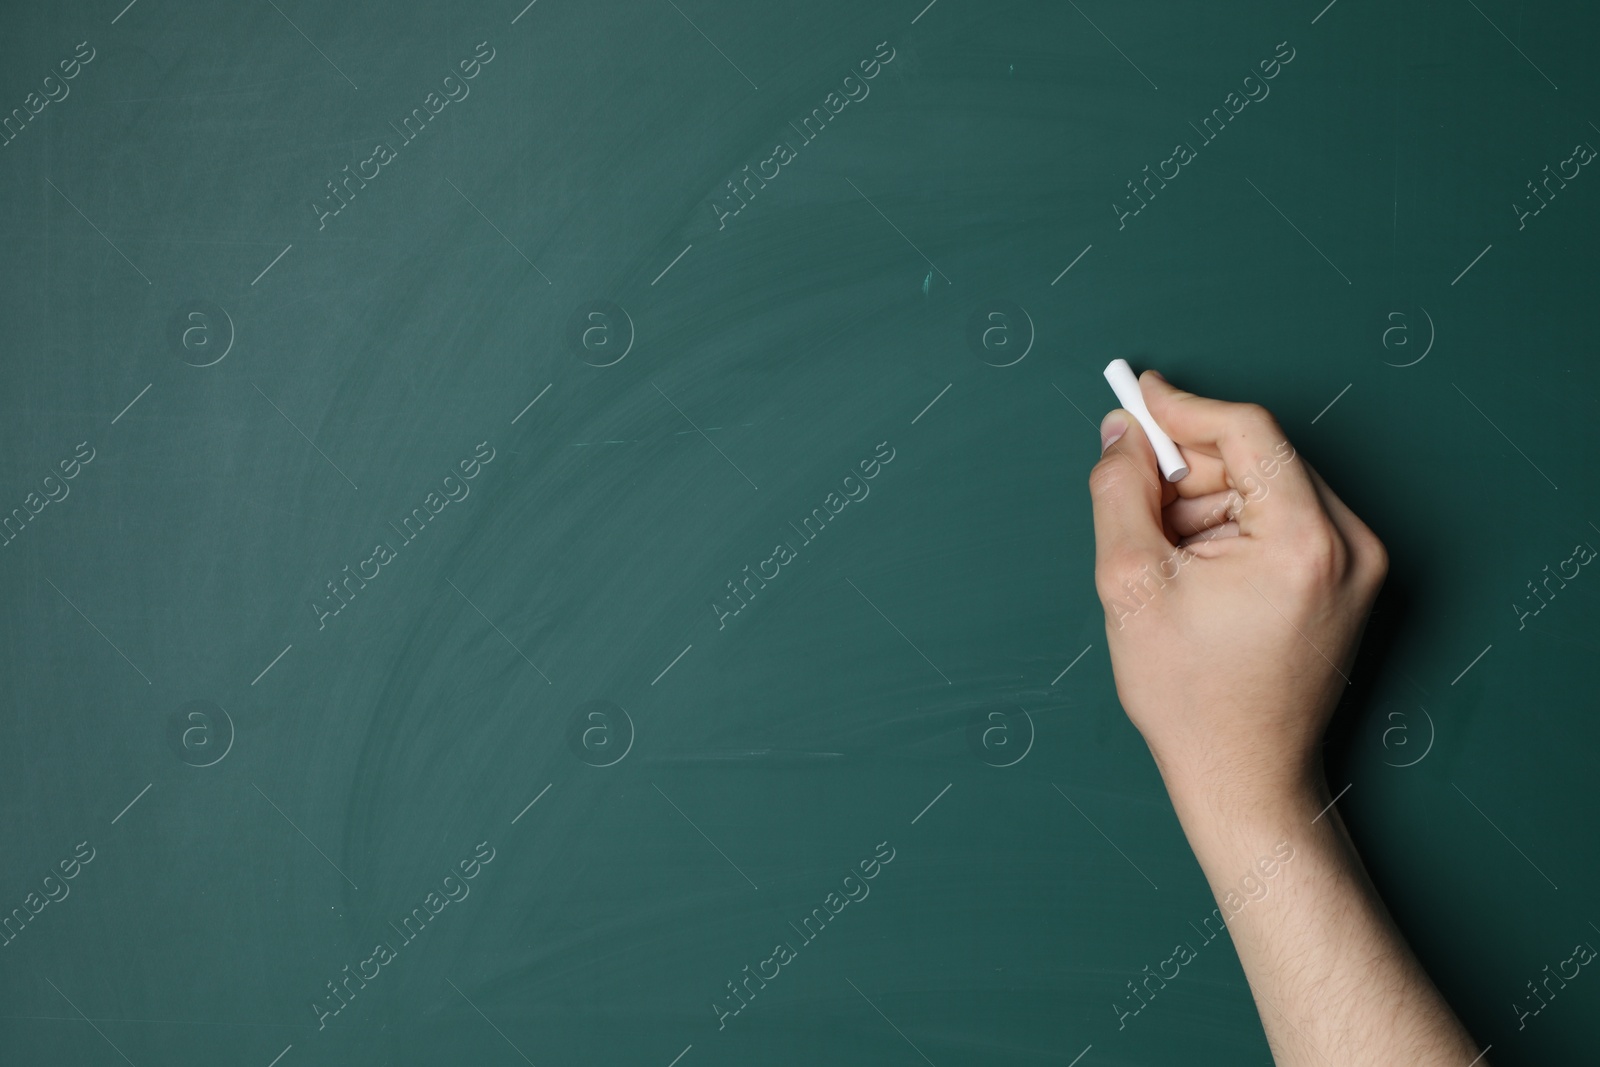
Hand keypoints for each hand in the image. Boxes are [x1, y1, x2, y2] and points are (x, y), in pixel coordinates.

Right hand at [1087, 371, 1387, 811]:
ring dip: (1207, 501)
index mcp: (1303, 541)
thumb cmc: (1191, 698)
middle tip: (1135, 503)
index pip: (1247, 431)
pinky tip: (1201, 573)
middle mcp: (1349, 543)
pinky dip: (1234, 526)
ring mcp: (1359, 562)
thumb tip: (1120, 432)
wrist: (1244, 776)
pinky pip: (1284, 517)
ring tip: (1170, 563)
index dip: (1183, 408)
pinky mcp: (1350, 578)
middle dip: (1188, 469)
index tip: (1136, 400)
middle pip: (1258, 455)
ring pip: (1268, 484)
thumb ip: (1119, 490)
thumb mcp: (1130, 582)